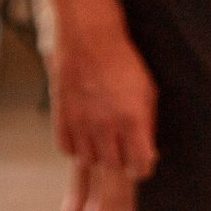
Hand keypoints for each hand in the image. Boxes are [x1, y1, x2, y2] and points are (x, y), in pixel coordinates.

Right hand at [50, 20, 158, 180]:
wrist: (89, 43)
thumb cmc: (123, 65)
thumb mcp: (148, 92)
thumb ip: (147, 124)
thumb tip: (148, 150)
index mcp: (132, 119)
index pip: (139, 164)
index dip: (142, 168)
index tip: (142, 164)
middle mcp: (105, 126)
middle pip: (112, 166)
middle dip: (120, 164)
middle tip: (123, 155)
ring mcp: (81, 124)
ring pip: (88, 161)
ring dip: (98, 157)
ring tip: (104, 145)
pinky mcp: (61, 119)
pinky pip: (67, 149)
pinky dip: (76, 149)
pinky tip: (85, 138)